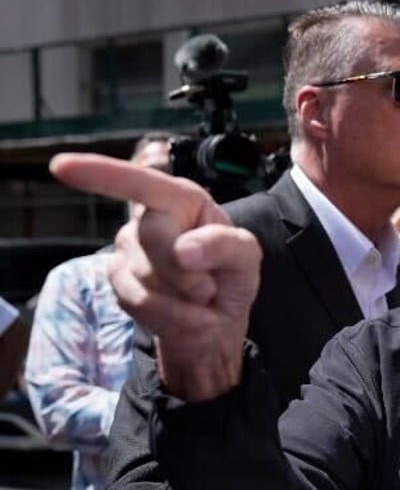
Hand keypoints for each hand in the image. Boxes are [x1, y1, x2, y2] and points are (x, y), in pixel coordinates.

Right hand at [50, 153, 261, 400]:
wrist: (215, 323)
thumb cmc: (231, 279)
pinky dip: (170, 313)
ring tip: (197, 296)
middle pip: (154, 239)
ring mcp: (127, 249)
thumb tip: (183, 249)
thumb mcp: (247, 259)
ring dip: (182, 297)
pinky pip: (138, 300)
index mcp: (182, 199)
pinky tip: (182, 310)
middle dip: (187, 271)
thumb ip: (225, 246)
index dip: (102, 173)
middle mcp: (149, 218)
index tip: (61, 166)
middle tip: (209, 284)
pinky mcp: (117, 279)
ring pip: (146, 275)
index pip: (141, 183)